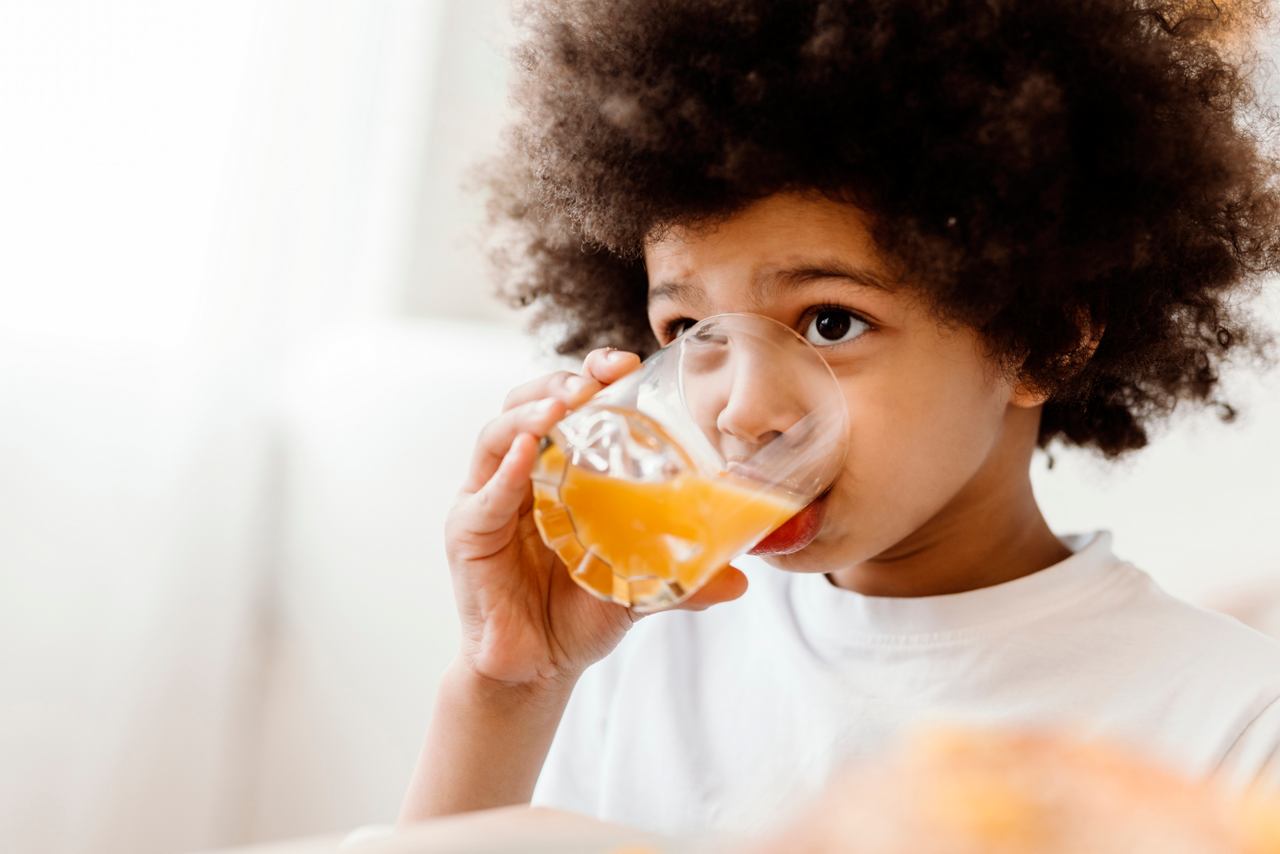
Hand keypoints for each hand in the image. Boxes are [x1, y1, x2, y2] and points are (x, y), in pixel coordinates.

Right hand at [445, 347, 748, 690]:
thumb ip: (684, 578)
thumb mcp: (639, 587)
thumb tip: (742, 582)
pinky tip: (529, 452)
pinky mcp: (468, 534)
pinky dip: (505, 471)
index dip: (593, 377)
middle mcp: (521, 475)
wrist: (539, 669)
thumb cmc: (580, 613)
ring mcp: (489, 500)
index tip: (625, 362)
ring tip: (563, 405)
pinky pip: (483, 495)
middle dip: (559, 383)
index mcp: (561, 471)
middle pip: (528, 406)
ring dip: (529, 413)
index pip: (570, 406)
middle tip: (594, 380)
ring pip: (499, 436)